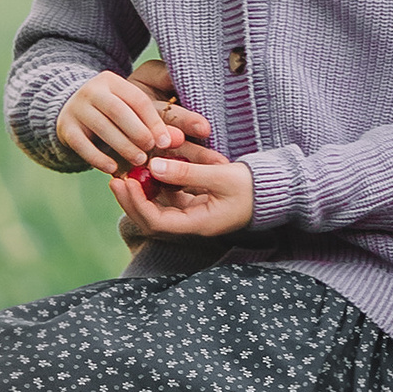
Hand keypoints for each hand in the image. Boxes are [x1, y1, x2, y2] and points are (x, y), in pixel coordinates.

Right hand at [55, 66, 209, 174]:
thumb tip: (178, 140)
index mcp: (113, 81)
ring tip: (138, 161)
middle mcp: (93, 90)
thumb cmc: (112, 112)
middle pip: (118, 111)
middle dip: (138, 132)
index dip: (153, 122)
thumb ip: (154, 122)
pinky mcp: (65, 127)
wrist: (70, 109)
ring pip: (101, 127)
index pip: (137, 99)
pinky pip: (82, 143)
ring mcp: (76, 108)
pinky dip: (98, 158)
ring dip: (122, 146)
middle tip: (152, 151)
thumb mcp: (131, 110)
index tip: (167, 142)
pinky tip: (112, 169)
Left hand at [109, 144, 255, 242]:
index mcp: (197, 224)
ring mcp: (193, 215)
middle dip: (131, 199)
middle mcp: (192, 224)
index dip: (137, 203)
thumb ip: (188, 173)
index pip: (156, 221)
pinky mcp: (196, 203)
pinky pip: (169, 198)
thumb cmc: (252, 187)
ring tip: (127, 172)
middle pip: (151, 219)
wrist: (276, 191)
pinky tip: (149, 170)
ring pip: (158, 208)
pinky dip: (157, 187)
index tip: (125, 181)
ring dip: (142, 193)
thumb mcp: (221, 176)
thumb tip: (154, 167)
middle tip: (116, 177)